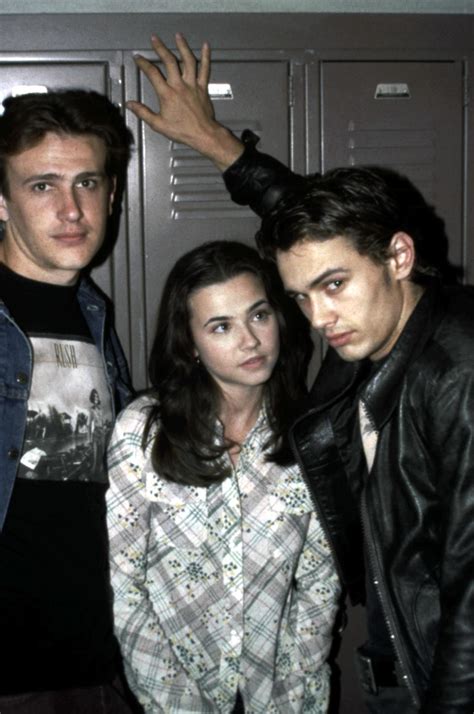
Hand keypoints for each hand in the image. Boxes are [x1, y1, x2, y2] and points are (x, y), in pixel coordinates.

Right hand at [127, 33, 243, 170]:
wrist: (203, 134)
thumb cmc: (182, 131)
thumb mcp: (158, 124)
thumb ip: (143, 112)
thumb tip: (129, 104)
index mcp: (167, 94)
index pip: (152, 74)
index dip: (143, 63)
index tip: (138, 57)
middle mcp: (179, 86)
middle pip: (169, 62)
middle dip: (160, 48)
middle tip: (154, 39)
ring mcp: (192, 85)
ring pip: (188, 61)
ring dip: (182, 47)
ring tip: (178, 36)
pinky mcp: (203, 87)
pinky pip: (205, 69)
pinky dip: (206, 57)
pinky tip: (206, 46)